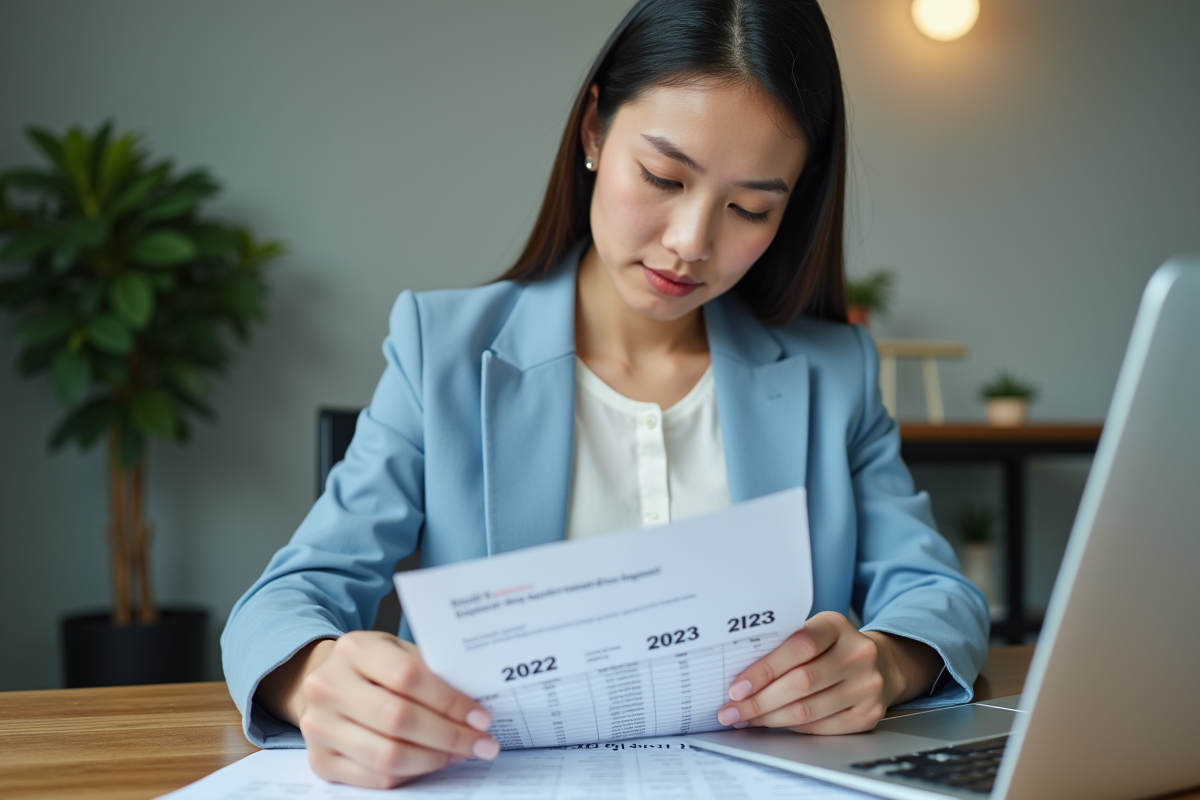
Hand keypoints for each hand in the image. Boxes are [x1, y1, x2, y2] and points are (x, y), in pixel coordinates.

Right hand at [258, 631, 499, 788]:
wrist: (327, 683)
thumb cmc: (373, 666)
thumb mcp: (397, 651)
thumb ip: (429, 672)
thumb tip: (474, 708)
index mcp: (353, 649)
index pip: (407, 677)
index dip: (448, 701)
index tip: (480, 717)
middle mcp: (328, 687)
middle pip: (397, 719)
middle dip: (448, 735)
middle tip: (481, 742)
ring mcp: (318, 726)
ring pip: (387, 756)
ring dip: (434, 759)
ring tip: (460, 753)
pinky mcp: (319, 760)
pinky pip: (374, 778)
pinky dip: (411, 775)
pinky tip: (432, 763)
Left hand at [715, 611, 941, 733]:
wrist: (880, 664)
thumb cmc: (831, 648)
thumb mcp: (812, 632)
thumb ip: (783, 646)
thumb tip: (737, 675)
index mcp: (836, 625)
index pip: (799, 646)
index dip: (764, 669)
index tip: (736, 688)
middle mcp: (858, 654)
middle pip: (801, 683)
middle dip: (759, 701)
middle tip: (730, 711)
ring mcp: (867, 686)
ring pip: (808, 710)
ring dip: (770, 718)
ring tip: (745, 719)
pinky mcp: (868, 714)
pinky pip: (821, 727)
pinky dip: (791, 728)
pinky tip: (773, 724)